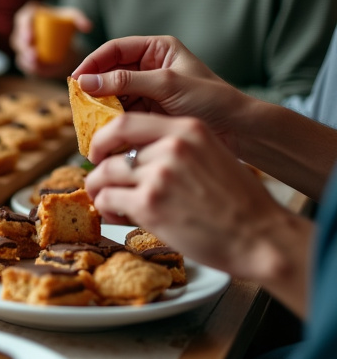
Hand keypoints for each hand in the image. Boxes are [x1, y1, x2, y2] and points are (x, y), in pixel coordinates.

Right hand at [12, 2, 89, 77]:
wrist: (62, 44)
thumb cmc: (64, 27)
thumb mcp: (72, 20)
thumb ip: (79, 20)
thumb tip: (88, 27)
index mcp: (30, 16)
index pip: (23, 19)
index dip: (25, 27)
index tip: (32, 36)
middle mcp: (21, 31)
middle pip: (18, 37)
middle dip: (23, 44)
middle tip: (32, 50)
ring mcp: (22, 46)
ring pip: (20, 53)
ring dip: (26, 58)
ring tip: (35, 60)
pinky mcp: (24, 60)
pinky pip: (25, 64)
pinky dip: (31, 67)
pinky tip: (37, 69)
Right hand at [72, 36, 250, 151]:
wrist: (239, 130)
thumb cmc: (211, 100)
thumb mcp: (166, 85)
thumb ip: (125, 82)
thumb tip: (85, 81)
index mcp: (157, 50)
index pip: (115, 49)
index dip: (93, 62)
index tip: (76, 79)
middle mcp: (150, 67)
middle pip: (110, 71)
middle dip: (93, 86)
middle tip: (77, 102)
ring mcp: (148, 90)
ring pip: (113, 94)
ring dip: (99, 105)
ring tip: (86, 118)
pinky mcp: (148, 112)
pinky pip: (121, 112)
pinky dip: (110, 119)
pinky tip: (101, 128)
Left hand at [84, 112, 295, 280]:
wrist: (260, 237)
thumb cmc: (237, 202)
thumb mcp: (211, 156)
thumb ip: (176, 148)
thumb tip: (135, 154)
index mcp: (187, 130)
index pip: (126, 122)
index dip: (104, 137)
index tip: (99, 150)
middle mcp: (172, 147)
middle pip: (110, 149)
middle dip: (97, 166)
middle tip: (98, 179)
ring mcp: (159, 175)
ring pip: (104, 175)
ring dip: (100, 192)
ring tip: (111, 205)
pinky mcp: (149, 204)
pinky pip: (108, 200)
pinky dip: (107, 211)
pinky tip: (120, 218)